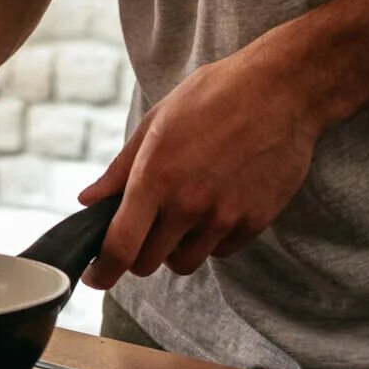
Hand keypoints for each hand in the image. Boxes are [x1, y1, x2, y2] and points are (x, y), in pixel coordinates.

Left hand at [78, 36, 328, 288]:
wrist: (279, 91)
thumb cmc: (213, 97)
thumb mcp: (156, 122)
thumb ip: (120, 169)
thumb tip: (88, 200)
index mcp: (156, 176)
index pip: (121, 245)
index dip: (103, 270)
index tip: (95, 277)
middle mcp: (188, 204)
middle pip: (149, 263)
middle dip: (138, 254)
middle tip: (142, 232)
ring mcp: (224, 216)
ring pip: (186, 261)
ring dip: (175, 249)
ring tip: (182, 214)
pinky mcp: (255, 221)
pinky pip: (221, 250)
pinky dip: (210, 239)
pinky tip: (215, 206)